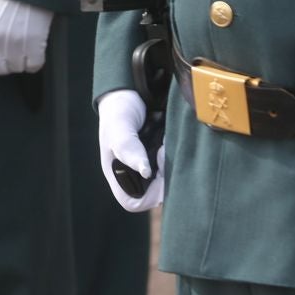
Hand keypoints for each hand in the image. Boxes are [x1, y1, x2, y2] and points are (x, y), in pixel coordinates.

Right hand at [98, 88, 164, 210]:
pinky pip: (174, 168)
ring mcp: (150, 167)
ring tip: (166, 146)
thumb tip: (145, 172)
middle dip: (165, 180)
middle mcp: (134, 174)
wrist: (131, 92)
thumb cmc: (118, 111)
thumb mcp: (119, 127)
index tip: (158, 175)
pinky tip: (171, 143)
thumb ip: (128, 148)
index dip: (148, 196)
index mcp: (118, 174)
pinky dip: (177, 158)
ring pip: (167, 183)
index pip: (133, 202)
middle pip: (154, 195)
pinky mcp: (162, 158)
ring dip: (171, 168)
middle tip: (163, 155)